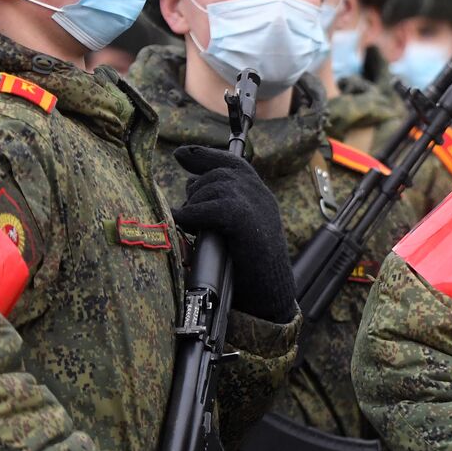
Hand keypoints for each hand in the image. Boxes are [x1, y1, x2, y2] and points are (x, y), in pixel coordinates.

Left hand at [172, 145, 295, 322]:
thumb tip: (186, 195)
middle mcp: (259, 194)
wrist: (271, 296)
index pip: (231, 163)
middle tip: (188, 214)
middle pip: (217, 173)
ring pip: (211, 187)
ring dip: (194, 205)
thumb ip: (218, 210)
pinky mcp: (244, 218)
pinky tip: (185, 224)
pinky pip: (210, 206)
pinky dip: (193, 215)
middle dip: (195, 190)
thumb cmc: (248, 272)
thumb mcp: (234, 233)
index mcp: (259, 196)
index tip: (180, 154)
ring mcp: (254, 203)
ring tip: (192, 225)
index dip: (204, 156)